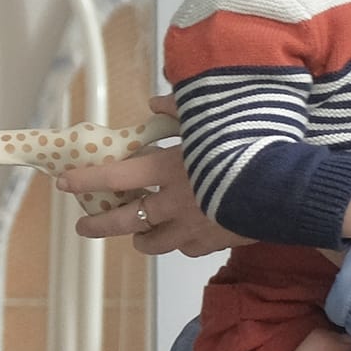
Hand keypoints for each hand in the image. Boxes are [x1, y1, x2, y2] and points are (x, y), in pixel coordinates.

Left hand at [59, 101, 245, 258]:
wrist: (285, 187)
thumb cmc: (246, 145)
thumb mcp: (209, 119)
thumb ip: (178, 111)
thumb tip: (154, 103)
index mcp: (166, 168)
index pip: (114, 176)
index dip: (86, 180)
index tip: (65, 183)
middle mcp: (171, 202)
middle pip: (124, 220)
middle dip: (98, 225)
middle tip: (84, 227)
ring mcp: (190, 227)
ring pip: (151, 242)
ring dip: (140, 237)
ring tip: (136, 235)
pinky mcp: (211, 243)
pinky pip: (186, 247)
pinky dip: (180, 241)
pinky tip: (182, 234)